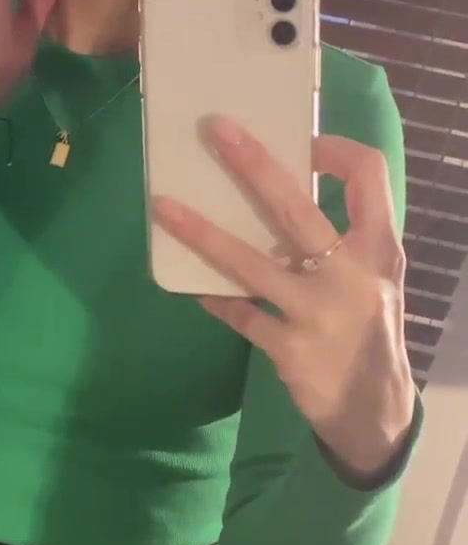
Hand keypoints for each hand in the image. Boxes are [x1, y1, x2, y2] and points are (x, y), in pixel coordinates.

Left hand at [155, 121, 416, 479]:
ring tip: (163, 208)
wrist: (376, 412)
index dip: (335, 149)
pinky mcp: (289, 349)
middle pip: (297, 208)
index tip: (303, 140)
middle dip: (254, 165)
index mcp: (381, 249)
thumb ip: (345, 242)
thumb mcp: (375, 280)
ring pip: (251, 263)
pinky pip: (240, 314)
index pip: (369, 175)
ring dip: (203, 233)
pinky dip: (216, 298)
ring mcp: (317, 313)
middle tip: (216, 131)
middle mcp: (351, 275)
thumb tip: (278, 196)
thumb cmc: (368, 331)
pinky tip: (196, 289)